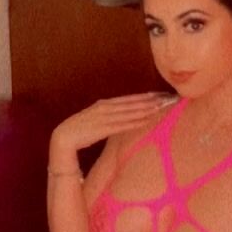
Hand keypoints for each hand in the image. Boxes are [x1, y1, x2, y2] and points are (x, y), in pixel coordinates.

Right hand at [51, 92, 176, 153]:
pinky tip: (146, 120)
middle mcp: (105, 107)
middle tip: (167, 98)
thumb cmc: (80, 130)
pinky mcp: (101, 127)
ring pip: (129, 111)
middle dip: (150, 100)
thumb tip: (123, 116)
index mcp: (104, 104)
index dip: (145, 96)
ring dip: (146, 109)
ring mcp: (103, 117)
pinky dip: (135, 121)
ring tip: (161, 107)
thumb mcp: (97, 120)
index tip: (160, 94)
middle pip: (132, 103)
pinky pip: (122, 124)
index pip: (128, 99)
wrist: (64, 137)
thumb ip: (110, 117)